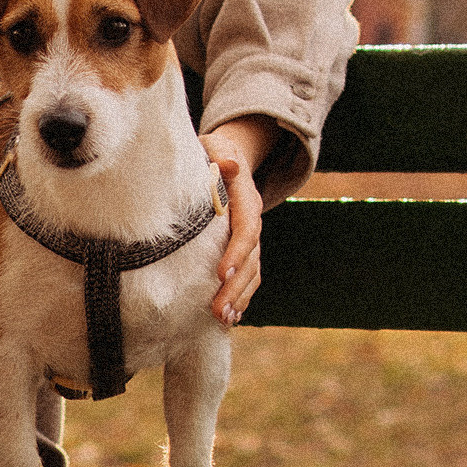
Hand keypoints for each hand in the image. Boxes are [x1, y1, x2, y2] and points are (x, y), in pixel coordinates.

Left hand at [200, 114, 276, 326]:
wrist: (229, 156)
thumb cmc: (214, 153)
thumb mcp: (216, 146)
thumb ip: (220, 155)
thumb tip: (230, 164)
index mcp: (246, 199)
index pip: (245, 229)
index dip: (236, 253)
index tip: (219, 273)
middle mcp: (252, 221)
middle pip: (250, 259)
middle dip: (235, 287)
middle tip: (218, 310)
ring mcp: (250, 238)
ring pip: (252, 273)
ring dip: (239, 298)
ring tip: (223, 319)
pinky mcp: (244, 249)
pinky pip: (249, 277)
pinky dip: (242, 297)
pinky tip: (230, 318)